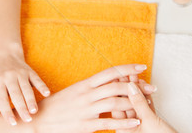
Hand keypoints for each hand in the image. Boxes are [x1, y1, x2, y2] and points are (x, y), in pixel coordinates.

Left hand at [0, 51, 49, 124]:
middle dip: (22, 107)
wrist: (4, 55)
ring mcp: (20, 73)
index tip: (12, 122)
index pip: (2, 99)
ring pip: (26, 88)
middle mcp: (9, 76)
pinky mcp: (29, 71)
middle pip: (16, 94)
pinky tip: (47, 93)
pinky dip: (42, 86)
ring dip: (31, 99)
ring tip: (34, 111)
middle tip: (27, 120)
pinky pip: (37, 79)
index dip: (7, 111)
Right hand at [31, 64, 146, 132]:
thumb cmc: (56, 106)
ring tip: (147, 106)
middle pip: (117, 86)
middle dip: (137, 86)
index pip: (110, 72)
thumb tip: (105, 86)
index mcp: (85, 84)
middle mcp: (87, 94)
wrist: (38, 118)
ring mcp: (86, 109)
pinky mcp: (85, 124)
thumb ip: (90, 89)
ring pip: (115, 102)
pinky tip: (135, 123)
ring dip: (134, 104)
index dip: (127, 69)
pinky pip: (108, 122)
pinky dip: (124, 123)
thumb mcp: (73, 92)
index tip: (142, 67)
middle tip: (152, 88)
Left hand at [116, 82, 175, 132]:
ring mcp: (140, 125)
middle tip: (127, 73)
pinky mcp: (151, 123)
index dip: (117, 91)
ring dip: (137, 90)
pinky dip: (146, 97)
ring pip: (136, 104)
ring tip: (135, 76)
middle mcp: (130, 128)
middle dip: (127, 88)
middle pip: (125, 104)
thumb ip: (138, 104)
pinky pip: (146, 108)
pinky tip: (144, 86)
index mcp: (124, 130)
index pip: (117, 107)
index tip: (117, 77)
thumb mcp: (149, 121)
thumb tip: (130, 86)